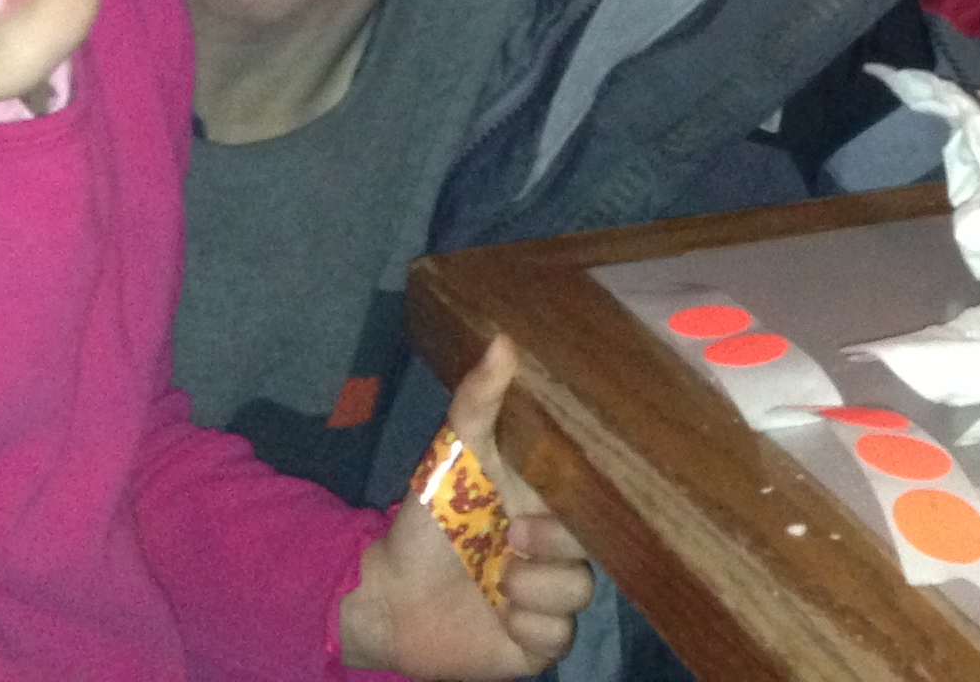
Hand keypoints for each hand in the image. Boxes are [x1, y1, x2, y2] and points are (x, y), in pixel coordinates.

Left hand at [337, 337, 597, 678]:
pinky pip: (559, 637)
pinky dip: (528, 628)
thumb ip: (477, 399)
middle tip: (507, 541)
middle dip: (551, 545)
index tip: (552, 496)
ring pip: (579, 594)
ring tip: (494, 584)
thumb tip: (504, 337)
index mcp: (544, 506)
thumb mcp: (451, 451)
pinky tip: (497, 618)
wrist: (387, 593)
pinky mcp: (534, 643)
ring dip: (535, 591)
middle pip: (590, 549)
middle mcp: (553, 551)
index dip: (582, 500)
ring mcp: (546, 598)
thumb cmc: (427, 518)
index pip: (592, 499)